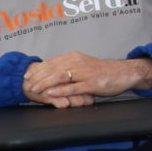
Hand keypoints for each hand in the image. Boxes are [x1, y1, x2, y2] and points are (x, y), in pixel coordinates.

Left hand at [23, 51, 151, 105]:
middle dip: (37, 77)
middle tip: (27, 84)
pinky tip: (51, 93)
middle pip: (53, 68)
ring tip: (34, 89)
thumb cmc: (103, 72)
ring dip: (45, 83)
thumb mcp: (84, 65)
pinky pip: (73, 87)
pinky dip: (60, 90)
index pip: (51, 62)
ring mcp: (85, 73)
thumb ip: (70, 67)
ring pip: (60, 76)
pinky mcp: (92, 84)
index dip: (38, 68)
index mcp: (75, 57)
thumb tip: (53, 73)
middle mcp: (78, 63)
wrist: (124, 73)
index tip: (27, 75)